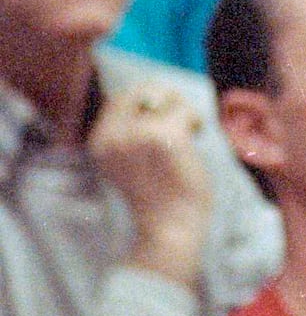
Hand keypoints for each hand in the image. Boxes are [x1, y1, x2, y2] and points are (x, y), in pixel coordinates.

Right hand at [88, 85, 212, 291]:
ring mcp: (136, 135)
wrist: (170, 226)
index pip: (120, 98)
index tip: (164, 112)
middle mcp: (112, 136)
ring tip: (188, 132)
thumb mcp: (129, 160)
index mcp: (99, 141)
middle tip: (182, 118)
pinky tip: (195, 136)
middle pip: (142, 90)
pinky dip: (194, 120)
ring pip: (167, 98)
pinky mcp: (163, 137)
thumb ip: (130, 132)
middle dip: (167, 97)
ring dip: (184, 111)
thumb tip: (153, 96)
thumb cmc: (159, 194)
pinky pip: (185, 110)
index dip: (147, 98)